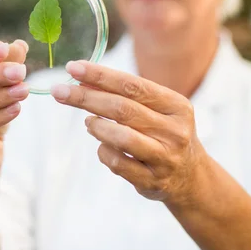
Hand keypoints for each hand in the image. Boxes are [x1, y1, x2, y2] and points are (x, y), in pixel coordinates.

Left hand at [51, 60, 206, 205]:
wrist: (191, 177)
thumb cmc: (164, 134)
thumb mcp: (155, 110)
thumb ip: (124, 96)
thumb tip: (82, 80)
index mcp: (176, 106)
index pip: (133, 85)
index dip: (101, 76)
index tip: (73, 68)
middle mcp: (175, 131)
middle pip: (122, 109)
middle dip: (86, 98)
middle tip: (59, 91)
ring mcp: (165, 158)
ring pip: (121, 138)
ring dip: (96, 127)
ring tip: (88, 122)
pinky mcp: (153, 181)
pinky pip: (118, 164)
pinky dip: (103, 152)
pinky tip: (103, 147)